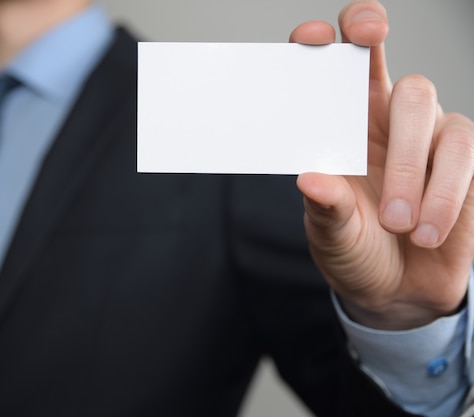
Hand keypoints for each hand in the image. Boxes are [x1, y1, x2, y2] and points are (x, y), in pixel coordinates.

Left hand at [291, 0, 473, 329]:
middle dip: (400, 124)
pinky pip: (466, 156)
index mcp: (345, 126)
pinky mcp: (464, 163)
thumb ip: (325, 206)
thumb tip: (310, 180)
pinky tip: (425, 231)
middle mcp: (389, 123)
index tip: (317, 38)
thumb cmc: (353, 248)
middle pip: (409, 88)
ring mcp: (431, 140)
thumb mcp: (330, 232)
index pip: (346, 63)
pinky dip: (446, 196)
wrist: (394, 290)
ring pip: (438, 119)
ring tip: (399, 226)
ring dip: (416, 175)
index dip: (336, 37)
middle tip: (376, 172)